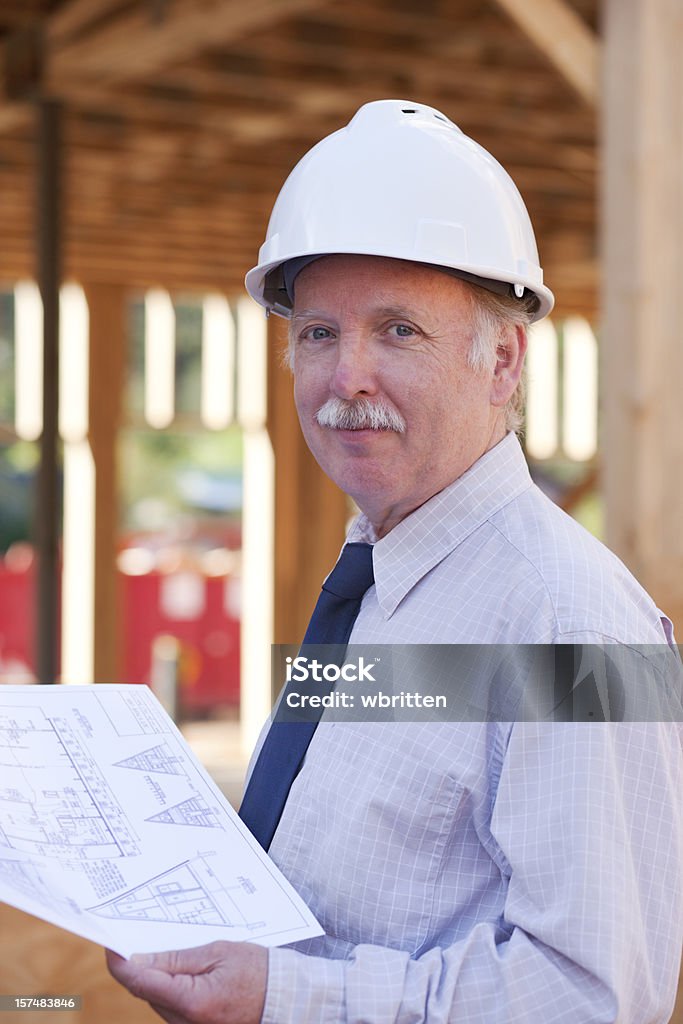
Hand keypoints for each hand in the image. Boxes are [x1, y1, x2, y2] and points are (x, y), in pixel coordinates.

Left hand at [105, 941, 266, 1023]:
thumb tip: (141, 957)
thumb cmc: (257, 972)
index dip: (120, 963)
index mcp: (192, 1001)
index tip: (111, 944)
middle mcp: (185, 1022)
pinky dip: (169, 986)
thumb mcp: (218, 952)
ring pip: (156, 999)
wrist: (284, 999)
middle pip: (146, 991)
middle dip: (140, 965)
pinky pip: (170, 1006)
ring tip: (169, 948)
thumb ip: (177, 957)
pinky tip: (182, 968)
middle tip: (140, 934)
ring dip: (156, 976)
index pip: (141, 982)